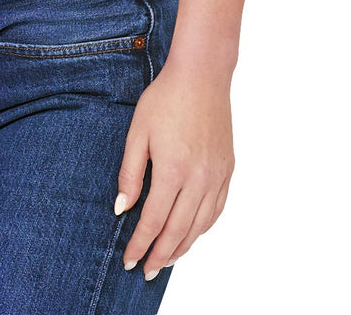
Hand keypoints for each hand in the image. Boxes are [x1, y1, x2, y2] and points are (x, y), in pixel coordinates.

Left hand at [116, 64, 233, 280]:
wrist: (201, 78)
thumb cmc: (164, 100)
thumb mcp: (137, 133)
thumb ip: (130, 173)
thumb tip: (122, 208)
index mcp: (173, 171)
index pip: (154, 220)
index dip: (141, 244)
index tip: (130, 261)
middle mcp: (199, 180)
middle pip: (179, 230)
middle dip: (161, 254)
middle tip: (146, 271)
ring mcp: (217, 177)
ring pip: (200, 226)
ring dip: (183, 247)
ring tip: (166, 260)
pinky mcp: (227, 171)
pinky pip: (216, 210)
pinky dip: (202, 228)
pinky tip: (191, 234)